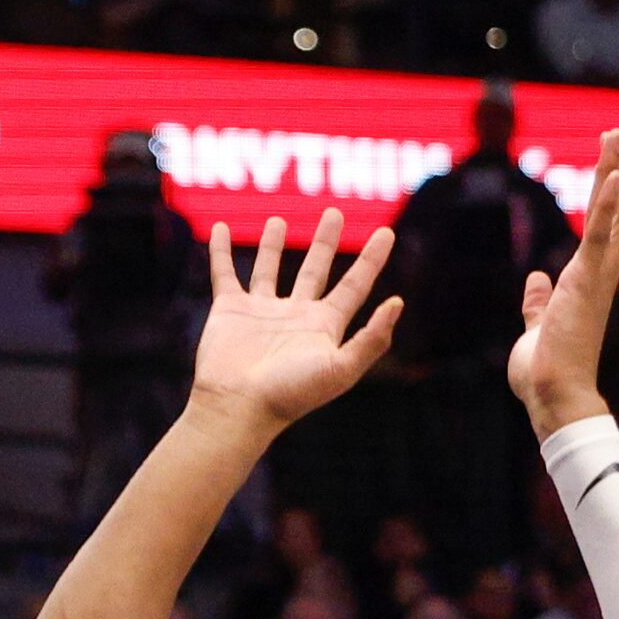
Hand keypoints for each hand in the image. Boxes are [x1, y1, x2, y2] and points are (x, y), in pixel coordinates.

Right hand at [190, 209, 400, 436]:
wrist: (238, 407)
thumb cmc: (290, 394)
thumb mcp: (341, 369)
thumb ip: (372, 339)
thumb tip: (398, 302)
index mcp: (323, 326)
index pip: (354, 285)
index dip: (372, 259)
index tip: (386, 232)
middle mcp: (294, 315)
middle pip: (315, 269)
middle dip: (325, 241)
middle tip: (334, 212)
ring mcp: (260, 311)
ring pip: (268, 269)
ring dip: (273, 245)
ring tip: (278, 220)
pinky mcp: (229, 310)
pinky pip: (224, 273)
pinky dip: (220, 251)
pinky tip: (220, 228)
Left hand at [509, 129, 618, 439]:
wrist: (552, 397)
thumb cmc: (546, 371)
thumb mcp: (538, 326)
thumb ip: (539, 302)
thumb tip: (536, 280)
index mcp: (589, 281)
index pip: (610, 228)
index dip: (613, 194)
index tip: (612, 163)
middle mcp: (601, 273)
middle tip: (617, 135)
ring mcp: (596, 276)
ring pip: (618, 214)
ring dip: (617, 173)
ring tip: (616, 138)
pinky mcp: (585, 282)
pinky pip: (599, 235)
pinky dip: (607, 203)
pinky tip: (613, 173)